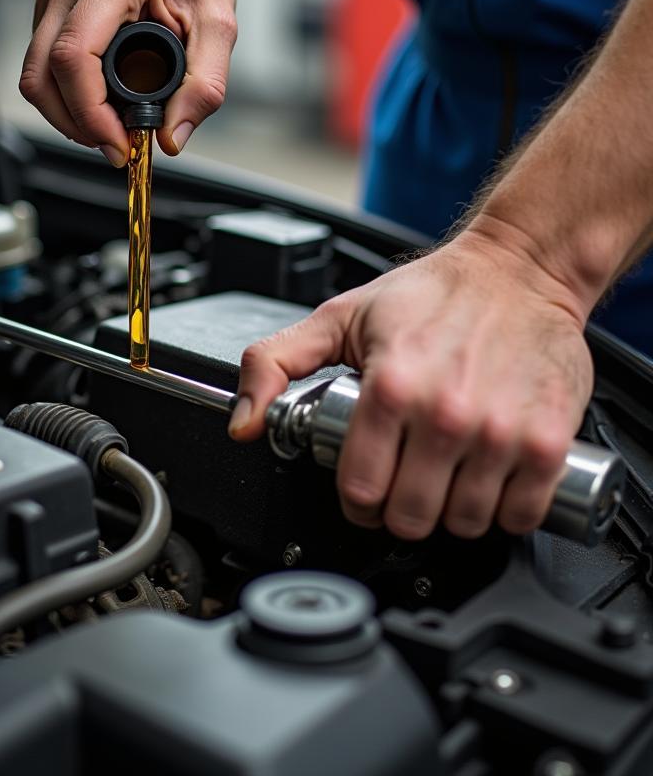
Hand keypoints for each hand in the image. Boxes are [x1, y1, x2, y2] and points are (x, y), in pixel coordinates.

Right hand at [19, 0, 236, 165]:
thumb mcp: (220, 26)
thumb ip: (204, 85)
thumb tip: (172, 139)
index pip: (74, 56)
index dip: (89, 112)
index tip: (120, 142)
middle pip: (41, 73)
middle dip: (74, 123)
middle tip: (116, 146)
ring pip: (34, 74)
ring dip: (66, 115)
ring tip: (110, 130)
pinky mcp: (48, 8)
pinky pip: (40, 66)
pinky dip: (65, 97)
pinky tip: (99, 107)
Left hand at [229, 221, 594, 538]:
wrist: (517, 269)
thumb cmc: (430, 294)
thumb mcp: (335, 319)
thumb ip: (273, 364)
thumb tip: (242, 422)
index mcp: (390, 387)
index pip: (360, 490)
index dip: (356, 500)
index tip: (365, 491)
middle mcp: (446, 414)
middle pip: (410, 517)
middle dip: (399, 511)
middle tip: (406, 484)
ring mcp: (501, 432)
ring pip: (464, 523)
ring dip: (451, 514)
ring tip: (447, 480)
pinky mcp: (549, 441)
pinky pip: (522, 515)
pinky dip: (505, 513)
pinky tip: (490, 484)